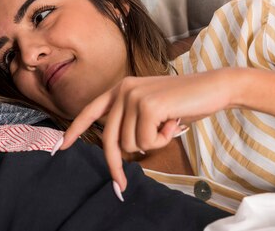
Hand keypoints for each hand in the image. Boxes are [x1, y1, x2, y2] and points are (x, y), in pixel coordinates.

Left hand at [58, 69, 236, 190]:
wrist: (214, 88)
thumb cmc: (185, 103)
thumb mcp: (152, 110)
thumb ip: (131, 121)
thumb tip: (120, 149)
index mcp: (120, 89)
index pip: (90, 111)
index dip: (74, 130)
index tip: (60, 146)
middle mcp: (122, 90)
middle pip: (109, 138)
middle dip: (115, 166)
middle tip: (121, 186)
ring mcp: (132, 96)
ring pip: (130, 143)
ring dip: (152, 144)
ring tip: (169, 126)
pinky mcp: (146, 105)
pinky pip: (145, 141)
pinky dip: (161, 141)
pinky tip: (174, 123)